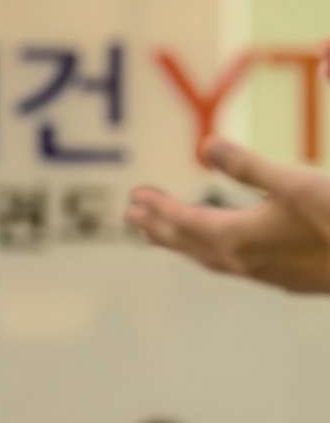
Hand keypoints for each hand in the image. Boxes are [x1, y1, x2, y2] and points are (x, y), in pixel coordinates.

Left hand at [124, 136, 329, 293]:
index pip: (184, 223)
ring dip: (185, 244)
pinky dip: (217, 254)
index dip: (157, 208)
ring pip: (215, 260)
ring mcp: (271, 276)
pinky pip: (238, 267)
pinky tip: (227, 252)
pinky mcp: (293, 281)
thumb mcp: (295, 181)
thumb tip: (203, 145)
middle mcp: (248, 263)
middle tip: (131, 216)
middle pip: (191, 245)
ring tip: (163, 234)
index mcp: (239, 238)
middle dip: (160, 228)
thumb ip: (247, 165)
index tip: (133, 196)